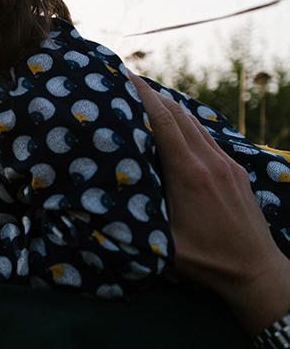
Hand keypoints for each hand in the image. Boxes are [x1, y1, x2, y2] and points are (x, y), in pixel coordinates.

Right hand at [133, 75, 289, 333]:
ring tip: (143, 96)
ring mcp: (226, 164)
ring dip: (168, 106)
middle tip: (124, 80)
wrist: (258, 272)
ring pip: (194, 122)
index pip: (163, 122)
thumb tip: (90, 210)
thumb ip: (133, 223)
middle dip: (150, 93)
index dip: (142, 95)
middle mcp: (210, 162)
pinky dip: (184, 123)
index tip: (122, 76)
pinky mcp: (235, 170)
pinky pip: (206, 136)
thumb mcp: (162, 246)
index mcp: (190, 175)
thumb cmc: (207, 262)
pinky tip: (172, 124)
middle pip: (178, 114)